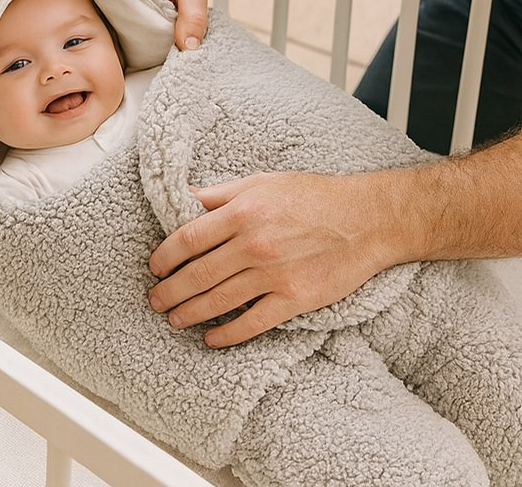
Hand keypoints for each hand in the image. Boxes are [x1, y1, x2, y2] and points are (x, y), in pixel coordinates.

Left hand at [147, 171, 390, 347]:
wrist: (366, 219)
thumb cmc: (315, 196)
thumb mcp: (264, 182)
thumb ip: (222, 193)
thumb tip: (185, 196)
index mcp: (243, 211)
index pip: (189, 237)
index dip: (164, 255)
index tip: (155, 266)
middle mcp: (254, 244)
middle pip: (198, 274)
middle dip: (170, 291)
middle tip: (155, 300)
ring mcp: (274, 274)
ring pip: (218, 300)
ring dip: (190, 313)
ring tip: (174, 319)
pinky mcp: (294, 299)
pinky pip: (251, 323)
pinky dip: (227, 334)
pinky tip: (211, 339)